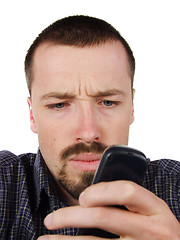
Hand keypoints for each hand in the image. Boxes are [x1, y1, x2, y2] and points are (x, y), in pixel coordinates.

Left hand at [38, 181, 179, 238]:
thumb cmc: (155, 226)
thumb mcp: (149, 209)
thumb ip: (128, 198)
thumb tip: (89, 194)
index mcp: (155, 208)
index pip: (127, 191)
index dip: (101, 191)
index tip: (82, 197)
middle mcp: (152, 230)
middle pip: (104, 217)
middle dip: (70, 216)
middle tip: (51, 219)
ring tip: (46, 238)